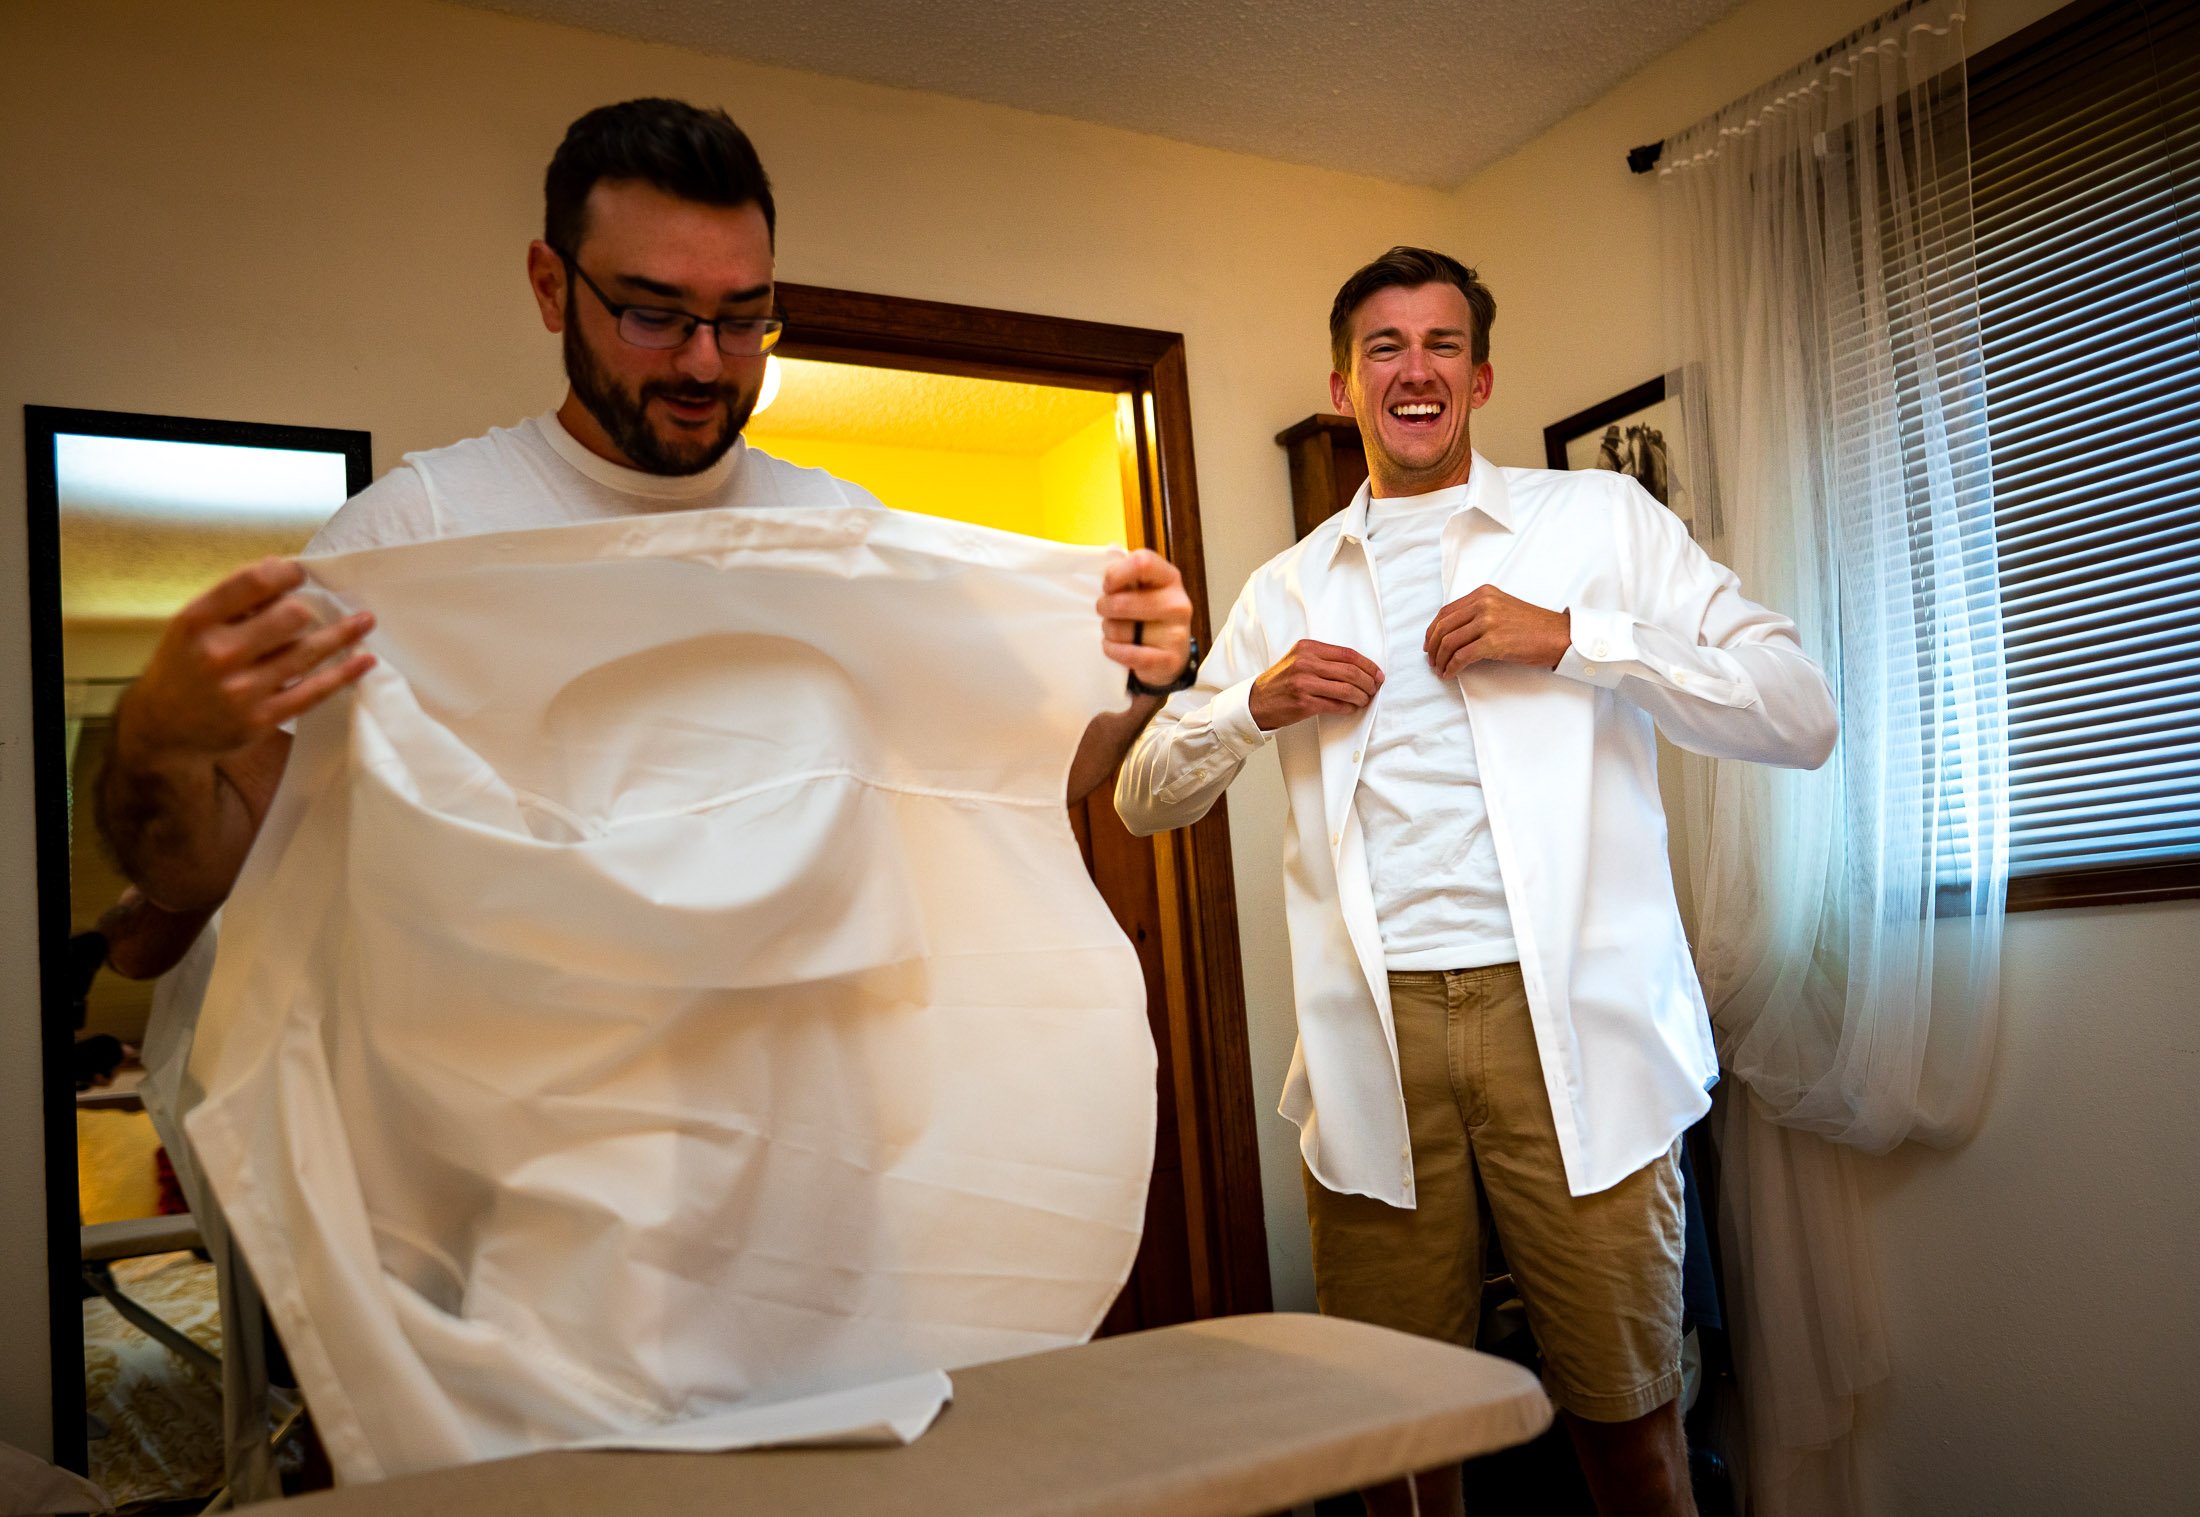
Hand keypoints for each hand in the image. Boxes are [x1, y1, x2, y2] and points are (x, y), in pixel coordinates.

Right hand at [118, 557, 375, 765]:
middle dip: (310, 607)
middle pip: (289, 616)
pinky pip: (315, 691)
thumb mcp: (193, 626)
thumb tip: (281, 565)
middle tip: (321, 606)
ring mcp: (242, 689)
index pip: (253, 581)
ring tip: (365, 620)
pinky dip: (344, 673)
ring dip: (344, 633)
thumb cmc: (184, 665)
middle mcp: (218, 653)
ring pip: (308, 652)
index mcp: (197, 621)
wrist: (164, 729)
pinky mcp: (262, 718)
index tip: (301, 572)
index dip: (287, 571)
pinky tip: (364, 659)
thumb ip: (233, 600)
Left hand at [1098, 548, 1193, 692]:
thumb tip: (1109, 552)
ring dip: (1109, 632)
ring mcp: (1177, 633)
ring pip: (1120, 630)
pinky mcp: (1170, 660)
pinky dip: (1113, 651)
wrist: (1168, 656)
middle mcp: (1178, 603)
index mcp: (1169, 578)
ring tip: (1117, 631)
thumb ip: (1126, 571)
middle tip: (1105, 611)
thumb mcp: (1142, 588)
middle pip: (1123, 601)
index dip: (1116, 574)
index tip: (1108, 586)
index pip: (1142, 562)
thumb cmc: (1147, 616)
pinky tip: (1114, 648)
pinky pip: (1128, 654)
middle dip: (1104, 607)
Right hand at [1248, 640, 1382, 730]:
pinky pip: (1336, 705)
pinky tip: (1351, 707)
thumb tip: (1359, 667)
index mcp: (1308, 648)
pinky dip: (1348, 707)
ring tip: (1364, 699)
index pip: (1348, 654)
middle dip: (1368, 682)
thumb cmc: (1282, 681)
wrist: (1257, 701)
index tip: (1377, 673)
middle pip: (1350, 671)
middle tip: (1374, 688)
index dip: (1368, 664)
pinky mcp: (1304, 703)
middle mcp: (1306, 663)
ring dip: (1361, 696)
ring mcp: (1304, 683)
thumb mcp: (1299, 659)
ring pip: (1346, 689)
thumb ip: (1325, 659)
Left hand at [1424, 585, 1568, 677]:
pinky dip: (1451, 667)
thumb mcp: (1502, 608)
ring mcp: (1488, 622)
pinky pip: (1461, 656)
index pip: (1446, 611)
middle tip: (1431, 660)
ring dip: (1440, 659)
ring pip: (1450, 642)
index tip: (1429, 643)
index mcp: (1483, 594)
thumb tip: (1453, 632)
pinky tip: (1450, 674)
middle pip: (1444, 627)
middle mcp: (1483, 604)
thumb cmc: (1534, 626)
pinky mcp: (1493, 642)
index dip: (1433, 630)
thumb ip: (1479, 613)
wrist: (1558, 635)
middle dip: (1433, 646)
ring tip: (1440, 669)